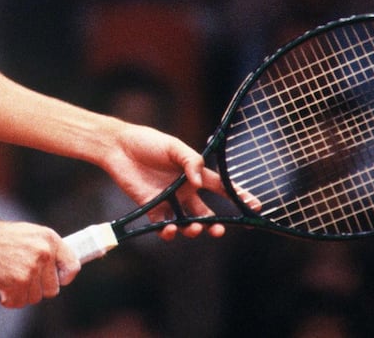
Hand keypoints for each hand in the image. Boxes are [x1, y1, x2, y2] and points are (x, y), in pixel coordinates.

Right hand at [0, 215, 80, 308]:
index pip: (73, 265)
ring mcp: (32, 268)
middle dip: (36, 287)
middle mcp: (45, 253)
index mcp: (50, 239)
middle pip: (52, 289)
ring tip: (8, 277)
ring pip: (35, 297)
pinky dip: (8, 299)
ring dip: (21, 293)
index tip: (57, 280)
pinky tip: (0, 284)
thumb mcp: (29, 234)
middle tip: (20, 276)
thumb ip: (45, 250)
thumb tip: (58, 271)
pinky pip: (19, 302)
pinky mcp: (18, 281)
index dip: (65, 277)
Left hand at [101, 123, 227, 239]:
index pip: (221, 187)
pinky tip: (170, 228)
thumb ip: (190, 161)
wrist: (118, 147)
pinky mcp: (151, 208)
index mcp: (194, 174)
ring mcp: (169, 201)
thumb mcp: (173, 147)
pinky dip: (169, 232)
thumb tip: (200, 183)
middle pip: (206, 213)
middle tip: (219, 230)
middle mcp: (184, 190)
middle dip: (216, 225)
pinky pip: (163, 226)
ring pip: (187, 223)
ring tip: (192, 228)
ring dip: (194, 230)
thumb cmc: (147, 142)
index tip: (255, 207)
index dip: (239, 197)